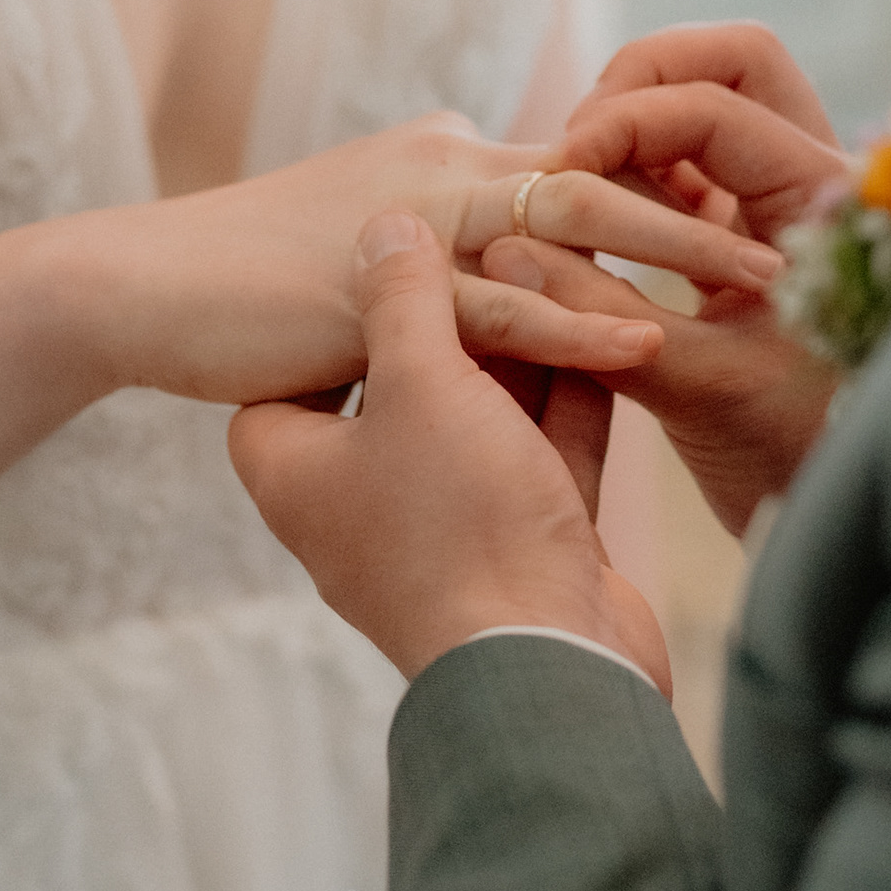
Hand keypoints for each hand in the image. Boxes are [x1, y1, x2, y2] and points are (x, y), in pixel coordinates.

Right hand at [98, 112, 789, 413]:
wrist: (139, 287)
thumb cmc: (244, 285)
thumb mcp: (361, 257)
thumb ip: (436, 262)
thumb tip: (485, 286)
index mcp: (448, 155)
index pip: (583, 156)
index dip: (675, 179)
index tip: (760, 209)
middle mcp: (444, 163)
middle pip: (604, 169)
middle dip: (706, 199)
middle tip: (799, 233)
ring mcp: (414, 217)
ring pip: (569, 221)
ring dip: (671, 252)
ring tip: (760, 283)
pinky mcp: (381, 284)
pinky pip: (500, 303)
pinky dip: (579, 323)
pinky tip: (649, 344)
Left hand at [229, 208, 669, 687]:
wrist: (550, 666)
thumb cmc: (458, 523)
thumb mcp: (420, 383)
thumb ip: (402, 297)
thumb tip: (383, 223)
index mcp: (297, 470)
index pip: (284, 375)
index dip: (322, 314)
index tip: (366, 257)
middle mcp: (360, 501)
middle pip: (397, 385)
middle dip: (449, 318)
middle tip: (485, 243)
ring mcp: (444, 527)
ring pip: (478, 416)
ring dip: (521, 350)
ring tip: (559, 269)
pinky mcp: (522, 544)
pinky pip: (539, 452)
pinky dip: (568, 400)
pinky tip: (606, 334)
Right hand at [484, 29, 849, 535]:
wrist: (843, 520)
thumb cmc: (795, 462)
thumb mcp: (697, 388)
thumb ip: (604, 314)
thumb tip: (509, 250)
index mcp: (822, 202)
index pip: (712, 107)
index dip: (623, 125)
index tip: (557, 173)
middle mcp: (812, 185)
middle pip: (728, 66)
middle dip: (639, 84)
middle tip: (572, 148)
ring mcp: (781, 211)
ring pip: (706, 113)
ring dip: (633, 131)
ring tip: (567, 188)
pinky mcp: (750, 245)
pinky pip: (690, 173)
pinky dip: (635, 179)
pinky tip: (584, 226)